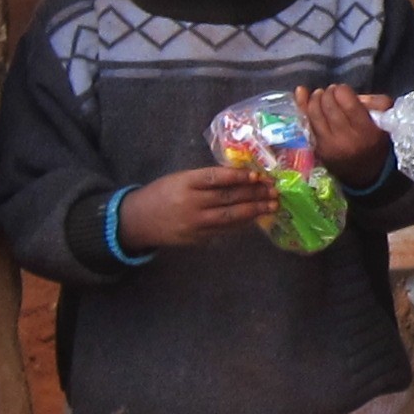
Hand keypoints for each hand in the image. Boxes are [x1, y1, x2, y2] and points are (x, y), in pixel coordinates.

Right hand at [117, 167, 272, 253]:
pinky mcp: (198, 238)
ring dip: (254, 211)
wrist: (138, 220)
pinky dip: (242, 223)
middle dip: (254, 194)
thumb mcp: (179, 178)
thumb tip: (239, 176)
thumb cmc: (162, 193)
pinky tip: (255, 218)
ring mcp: (195, 223)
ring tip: (272, 205)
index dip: (238, 177)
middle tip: (274, 191)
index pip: (217, 178)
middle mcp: (191, 203)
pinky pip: (224, 230)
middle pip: (228, 198)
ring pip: (230, 216)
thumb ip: (205, 178)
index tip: (257, 175)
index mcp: (185, 182)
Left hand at [296, 84, 389, 186]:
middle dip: (328, 93)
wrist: (367, 176)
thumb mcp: (386, 123)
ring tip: (320, 95)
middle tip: (331, 91)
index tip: (343, 90)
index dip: (342, 90)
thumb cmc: (378, 145)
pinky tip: (302, 95)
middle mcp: (345, 138)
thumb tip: (352, 92)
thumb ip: (375, 103)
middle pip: (328, 105)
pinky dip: (303, 107)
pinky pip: (306, 123)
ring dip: (315, 99)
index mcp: (365, 131)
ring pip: (314, 113)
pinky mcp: (318, 149)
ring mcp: (328, 145)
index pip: (347, 101)